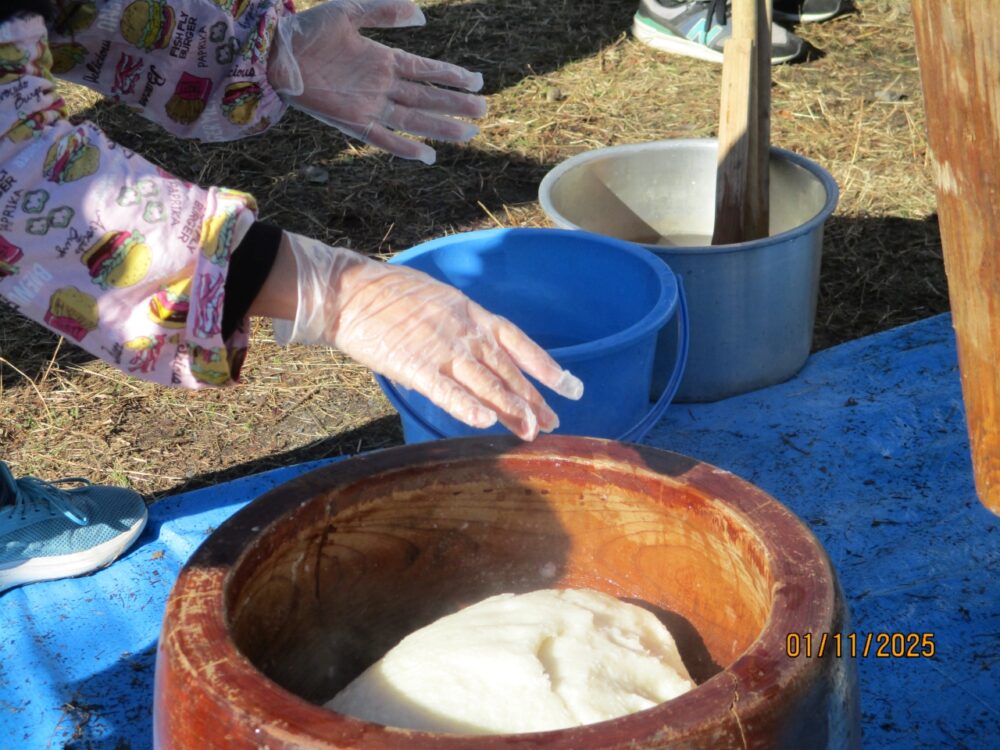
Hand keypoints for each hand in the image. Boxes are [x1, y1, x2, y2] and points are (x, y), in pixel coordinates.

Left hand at [268, 0, 486, 164]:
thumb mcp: (349, 13)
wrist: (274, 54)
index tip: (477, 82)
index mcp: (383, 60)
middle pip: (427, 97)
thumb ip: (385, 12)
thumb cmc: (307, 31)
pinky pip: (384, 139)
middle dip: (455, 105)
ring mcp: (369, 106)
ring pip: (414, 119)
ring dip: (441, 126)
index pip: (425, 70)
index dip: (451, 76)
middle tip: (484, 111)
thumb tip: (422, 16)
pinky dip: (405, 148)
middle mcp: (381, 86)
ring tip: (469, 134)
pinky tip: (427, 156)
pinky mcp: (353, 122)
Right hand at [270, 233, 583, 440]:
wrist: (349, 291)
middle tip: (554, 422)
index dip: (545, 367)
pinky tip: (484, 423)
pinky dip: (465, 407)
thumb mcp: (436, 304)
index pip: (519, 343)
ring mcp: (442, 349)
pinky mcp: (414, 365)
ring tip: (531, 431)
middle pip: (508, 371)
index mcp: (472, 314)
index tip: (569, 387)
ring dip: (510, 408)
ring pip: (485, 383)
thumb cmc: (388, 296)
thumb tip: (466, 364)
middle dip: (533, 399)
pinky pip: (445, 391)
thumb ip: (456, 332)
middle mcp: (465, 333)